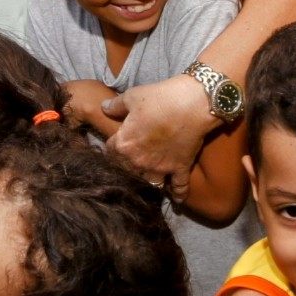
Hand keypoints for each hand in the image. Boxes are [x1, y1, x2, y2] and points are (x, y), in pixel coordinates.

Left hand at [102, 75, 210, 200]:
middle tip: (133, 161)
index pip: (110, 153)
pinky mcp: (180, 168)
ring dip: (149, 181)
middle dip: (129, 166)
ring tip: (149, 180)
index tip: (117, 144)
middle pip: (128, 171)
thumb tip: (104, 109)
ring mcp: (161, 167)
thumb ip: (115, 106)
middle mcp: (140, 161)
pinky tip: (177, 199)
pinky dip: (178, 193)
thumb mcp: (132, 97)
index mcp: (124, 144)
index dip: (113, 147)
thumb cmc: (160, 97)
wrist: (192, 103)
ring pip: (150, 182)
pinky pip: (178, 187)